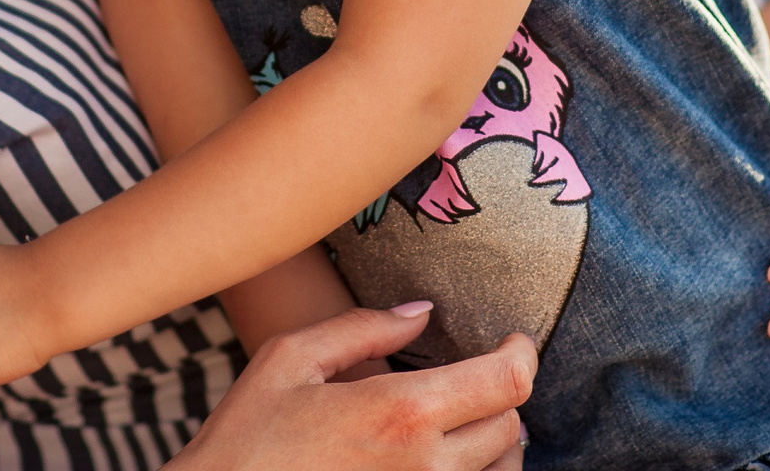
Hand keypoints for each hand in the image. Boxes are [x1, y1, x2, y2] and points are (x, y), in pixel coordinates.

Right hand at [175, 303, 532, 470]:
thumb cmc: (247, 435)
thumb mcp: (291, 359)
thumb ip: (363, 328)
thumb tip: (422, 313)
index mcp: (399, 411)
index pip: (506, 382)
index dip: (522, 354)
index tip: (514, 341)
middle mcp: (423, 465)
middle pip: (510, 426)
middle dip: (502, 394)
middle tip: (477, 376)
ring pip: (501, 470)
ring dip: (493, 441)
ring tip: (461, 419)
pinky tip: (439, 456)